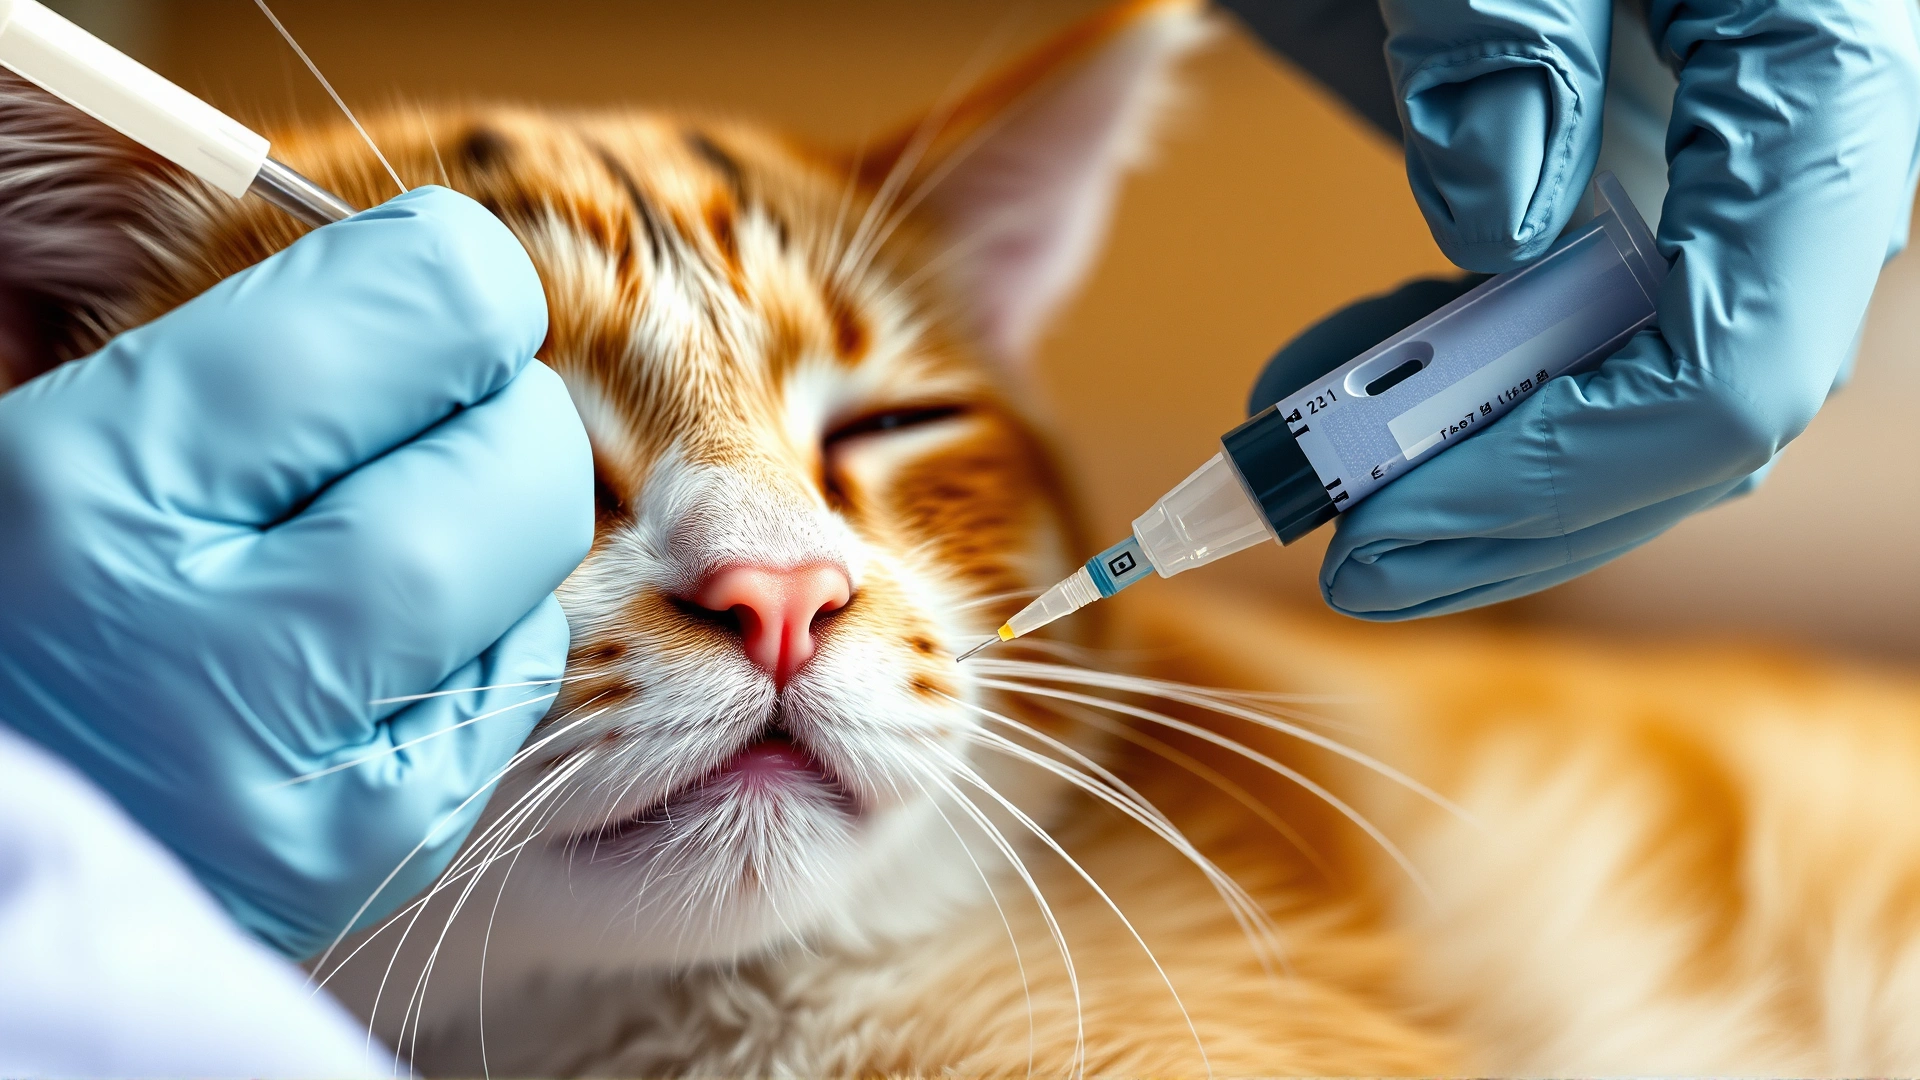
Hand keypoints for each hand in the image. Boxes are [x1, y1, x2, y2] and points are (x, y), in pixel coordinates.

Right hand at [0, 187, 593, 957]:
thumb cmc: (28, 594)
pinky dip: (480, 639)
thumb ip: (236, 343)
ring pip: (531, 586)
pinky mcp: (369, 861)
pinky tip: (376, 645)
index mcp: (94, 488)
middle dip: (510, 411)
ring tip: (391, 522)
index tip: (450, 278)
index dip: (458, 274)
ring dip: (499, 524)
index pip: (402, 319)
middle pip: (508, 468)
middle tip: (455, 404)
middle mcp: (209, 651)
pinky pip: (506, 696)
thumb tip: (434, 261)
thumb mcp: (74, 435)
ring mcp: (306, 784)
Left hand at [1265, 0, 1919, 617]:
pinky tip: (1345, 374)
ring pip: (1643, 384)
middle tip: (1317, 532)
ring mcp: (1728, 151)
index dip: (1551, 476)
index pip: (1740, 354)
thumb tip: (1504, 219)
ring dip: (1472, 454)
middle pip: (1697, 404)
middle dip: (1503, 496)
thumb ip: (1509, 27)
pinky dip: (1463, 376)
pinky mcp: (1646, 159)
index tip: (1369, 534)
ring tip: (1299, 452)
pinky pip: (1587, 321)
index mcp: (1820, 53)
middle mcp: (1802, 125)